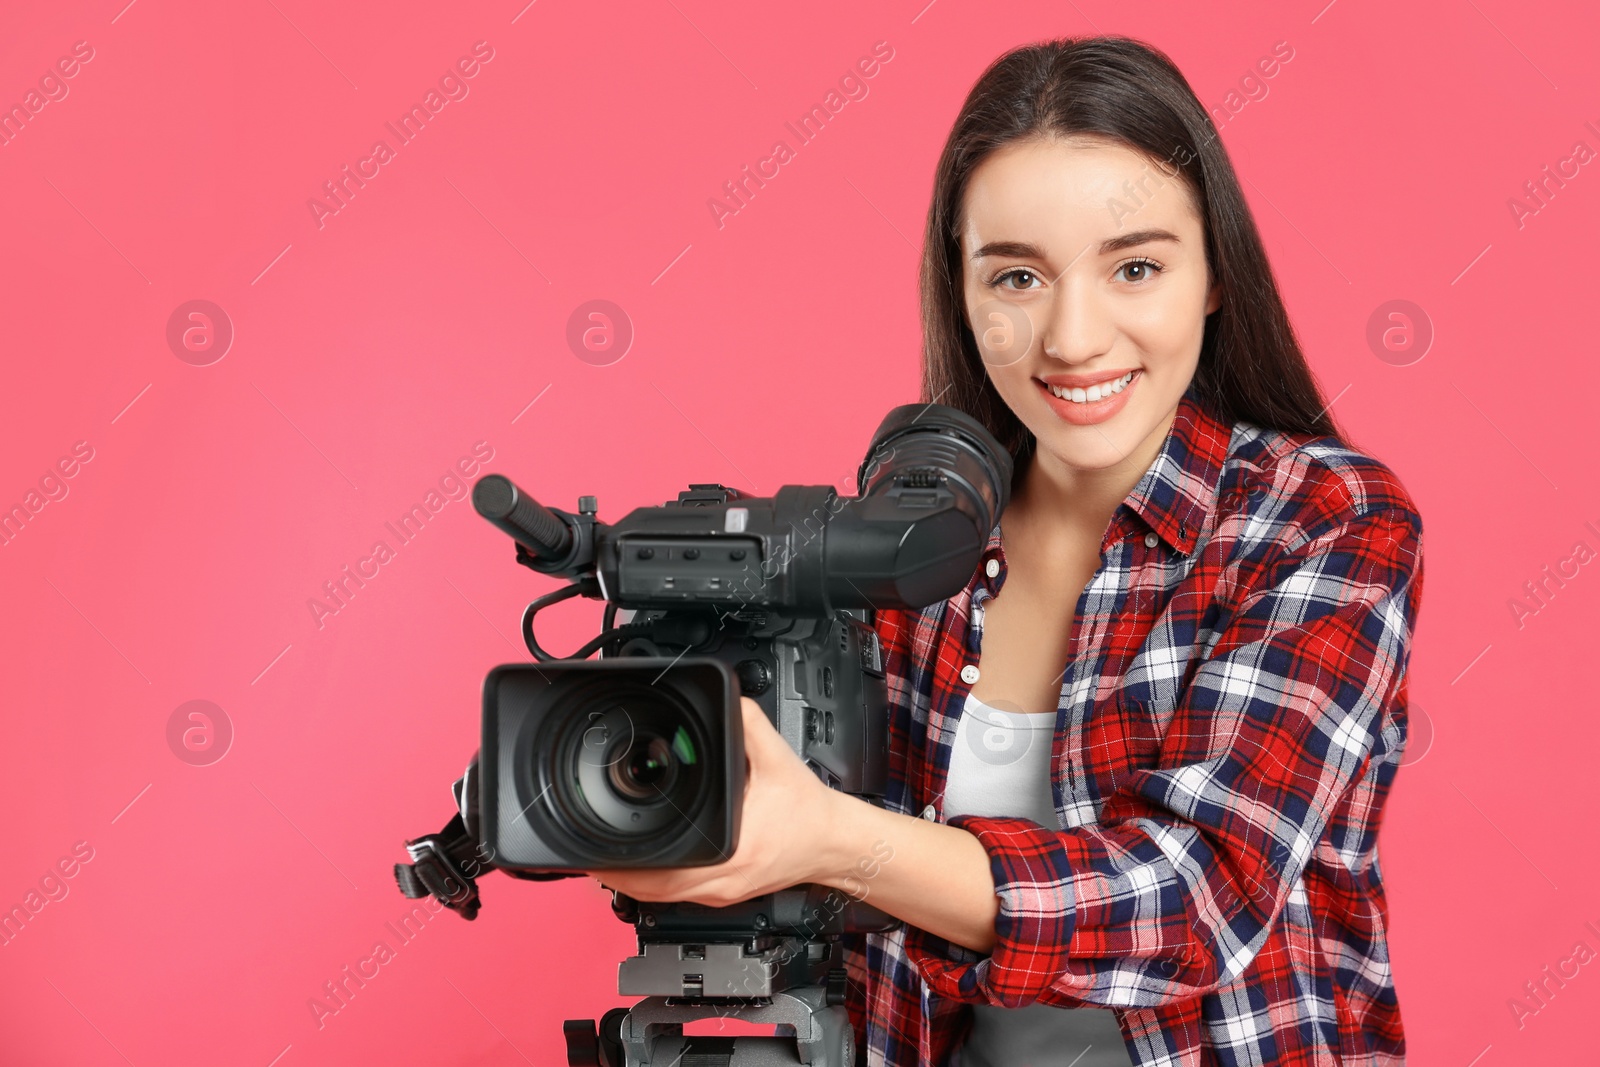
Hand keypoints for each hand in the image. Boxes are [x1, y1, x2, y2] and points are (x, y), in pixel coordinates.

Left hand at [585, 696, 839, 907]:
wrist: (833, 841)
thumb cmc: (807, 810)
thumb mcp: (776, 757)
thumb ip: (747, 724)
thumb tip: (725, 698)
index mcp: (732, 851)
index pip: (663, 871)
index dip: (624, 865)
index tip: (597, 851)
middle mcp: (722, 880)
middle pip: (650, 891)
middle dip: (614, 874)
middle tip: (587, 854)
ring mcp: (721, 893)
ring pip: (659, 898)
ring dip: (630, 881)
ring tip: (603, 858)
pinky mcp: (722, 893)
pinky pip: (675, 895)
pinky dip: (651, 883)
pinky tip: (639, 866)